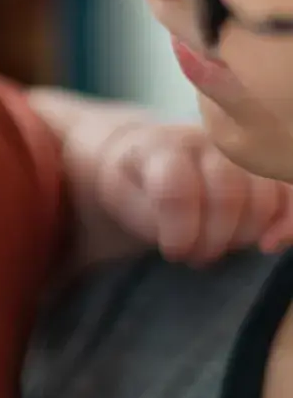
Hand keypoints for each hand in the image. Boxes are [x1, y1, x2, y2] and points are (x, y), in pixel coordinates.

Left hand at [94, 122, 292, 263]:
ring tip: (214, 249)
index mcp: (160, 146)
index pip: (178, 187)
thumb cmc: (133, 186)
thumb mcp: (120, 200)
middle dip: (214, 236)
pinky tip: (267, 246)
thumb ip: (152, 218)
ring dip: (244, 234)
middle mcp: (205, 141)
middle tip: (195, 256)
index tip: (173, 252)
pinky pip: (290, 193)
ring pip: (264, 194)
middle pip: (228, 190)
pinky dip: (287, 223)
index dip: (180, 229)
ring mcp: (240, 151)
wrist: (147, 159)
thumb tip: (191, 242)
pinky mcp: (264, 167)